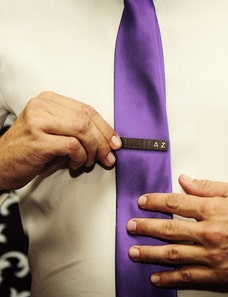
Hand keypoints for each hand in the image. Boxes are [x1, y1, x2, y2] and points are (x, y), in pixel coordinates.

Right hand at [0, 91, 121, 189]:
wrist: (0, 164)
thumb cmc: (29, 149)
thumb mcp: (53, 131)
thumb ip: (75, 129)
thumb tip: (107, 140)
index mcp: (48, 100)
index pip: (86, 109)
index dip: (105, 127)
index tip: (115, 141)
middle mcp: (42, 106)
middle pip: (86, 118)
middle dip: (103, 140)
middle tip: (109, 156)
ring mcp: (38, 121)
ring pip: (82, 130)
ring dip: (93, 150)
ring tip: (89, 161)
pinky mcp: (38, 140)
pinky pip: (73, 146)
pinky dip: (80, 157)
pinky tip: (76, 164)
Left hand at [127, 175, 227, 289]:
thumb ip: (206, 186)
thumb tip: (183, 180)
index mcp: (212, 210)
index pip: (175, 204)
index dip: (155, 202)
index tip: (142, 202)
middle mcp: (208, 233)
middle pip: (168, 229)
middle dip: (145, 227)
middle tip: (130, 225)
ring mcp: (211, 256)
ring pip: (172, 254)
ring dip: (149, 252)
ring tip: (133, 250)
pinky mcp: (217, 274)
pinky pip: (188, 277)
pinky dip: (169, 278)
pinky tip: (155, 277)